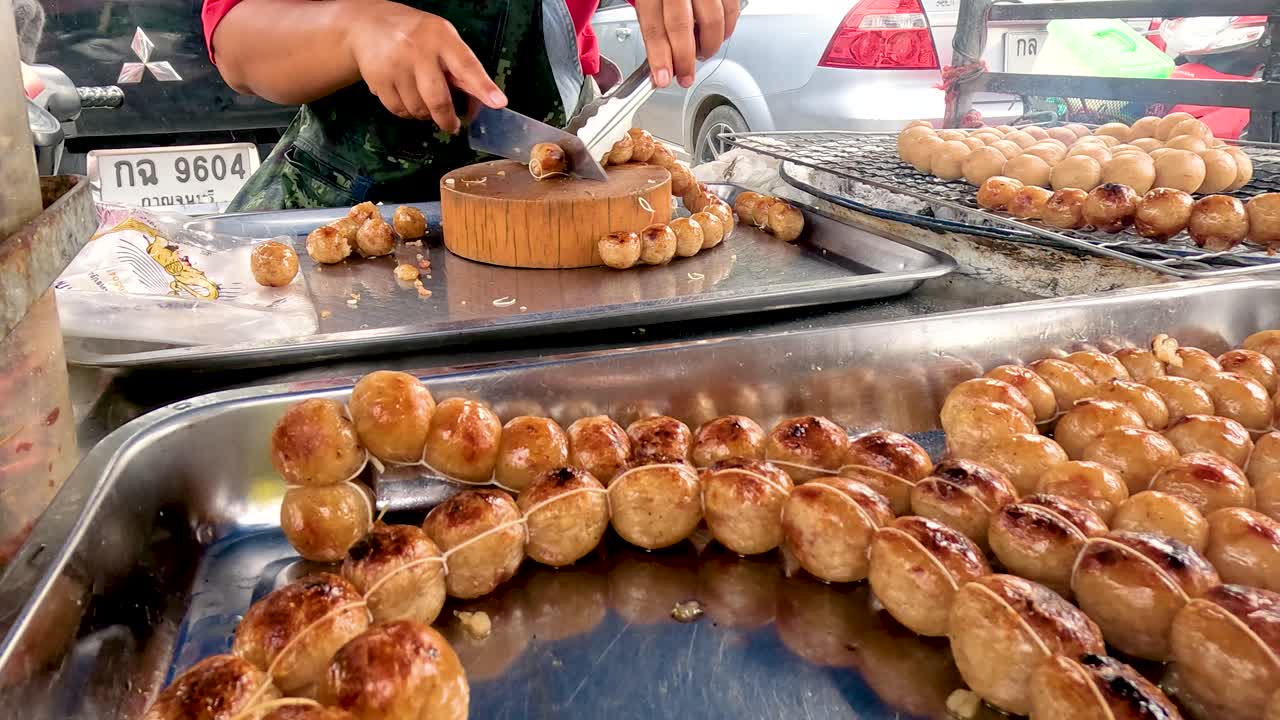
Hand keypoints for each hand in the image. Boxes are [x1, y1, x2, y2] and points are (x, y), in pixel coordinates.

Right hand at [346, 1, 506, 132]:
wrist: (368, 25)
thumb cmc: (416, 35)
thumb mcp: (443, 39)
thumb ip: (461, 67)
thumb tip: (484, 100)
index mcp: (441, 37)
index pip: (466, 65)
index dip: (483, 86)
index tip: (498, 102)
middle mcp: (417, 51)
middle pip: (438, 100)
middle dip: (447, 120)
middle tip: (452, 125)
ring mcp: (395, 66)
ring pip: (418, 110)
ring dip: (425, 114)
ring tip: (423, 97)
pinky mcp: (378, 80)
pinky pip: (399, 111)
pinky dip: (407, 112)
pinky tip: (407, 97)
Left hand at [634, 0, 740, 88]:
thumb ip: (654, 23)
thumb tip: (662, 60)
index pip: (654, 27)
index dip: (659, 57)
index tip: (662, 78)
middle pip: (681, 26)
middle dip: (684, 60)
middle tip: (685, 76)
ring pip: (711, 21)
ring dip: (708, 46)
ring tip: (701, 53)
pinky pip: (732, 10)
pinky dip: (727, 29)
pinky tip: (717, 34)